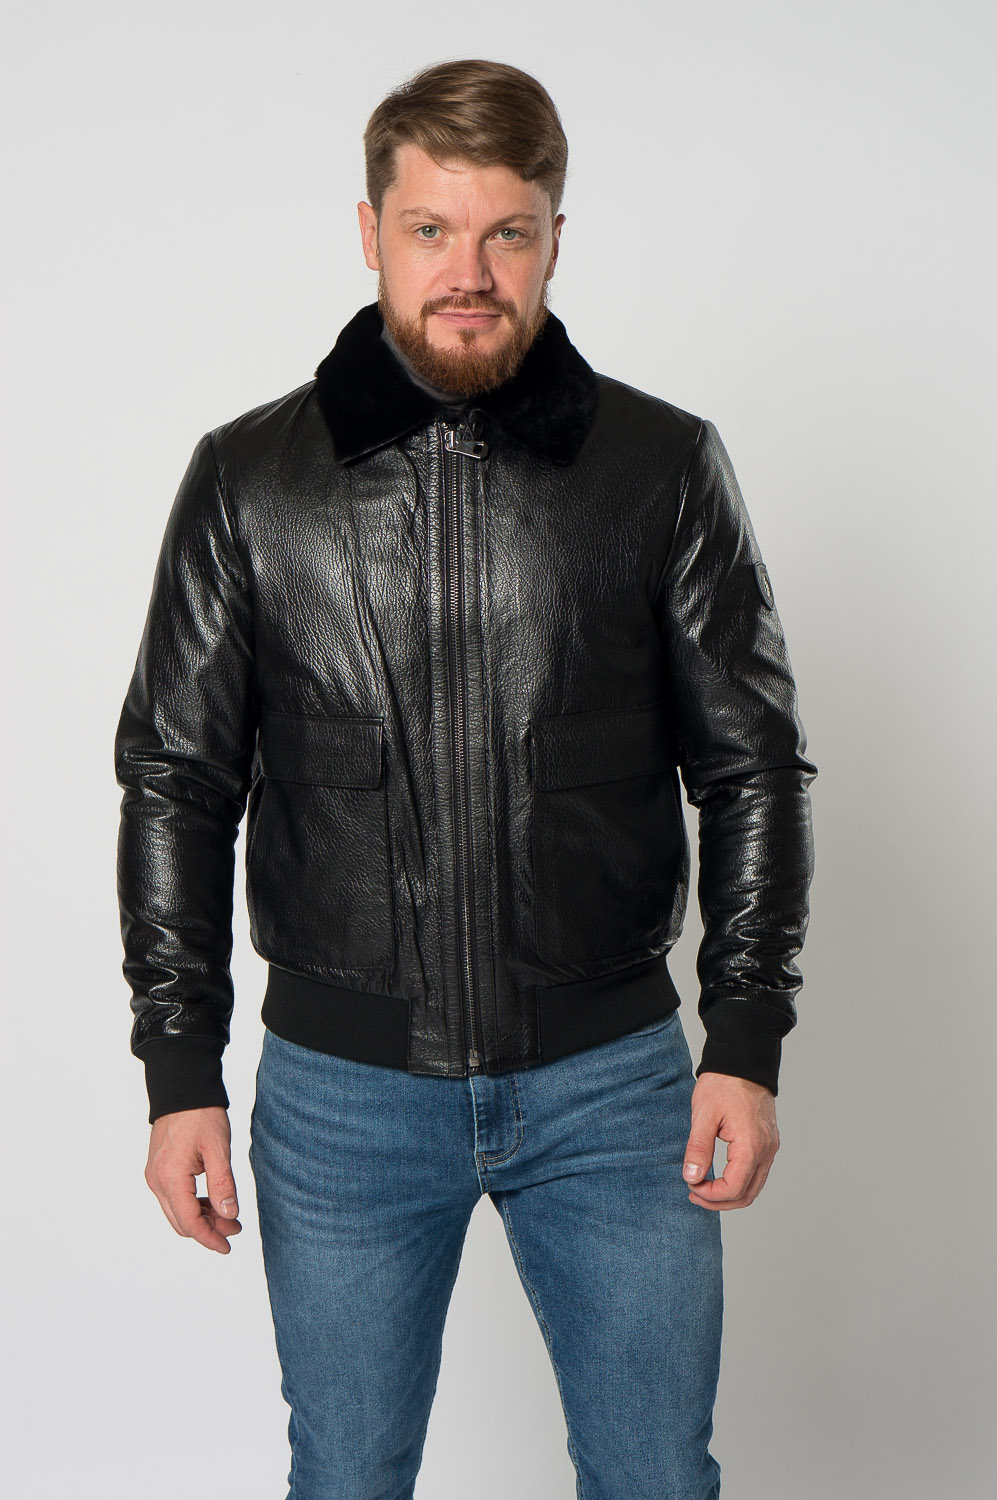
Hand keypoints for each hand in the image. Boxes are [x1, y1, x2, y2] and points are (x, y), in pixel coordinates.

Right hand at [145, 1106, 242, 1252]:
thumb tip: (229, 1215)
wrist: (182, 1089)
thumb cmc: (201, 1115)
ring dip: (201, 1218)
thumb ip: (223, 1184)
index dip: (209, 1239)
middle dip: (208, 1230)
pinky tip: (213, 1202)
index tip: (228, 1246)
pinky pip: (174, 1197)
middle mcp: (156, 1181)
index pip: (189, 1223)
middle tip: (235, 1229)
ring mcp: (155, 1175)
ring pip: (176, 1211)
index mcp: (170, 1178)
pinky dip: (193, 1204)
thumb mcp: (219, 1149)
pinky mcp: (158, 1169)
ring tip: (229, 1216)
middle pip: (180, 1221)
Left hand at [681, 1071, 778, 1210]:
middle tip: (694, 1194)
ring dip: (729, 1194)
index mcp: (751, 1146)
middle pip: (746, 1195)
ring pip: (754, 1187)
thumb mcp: (703, 1115)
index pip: (733, 1189)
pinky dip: (739, 1182)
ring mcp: (770, 1147)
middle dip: (719, 1201)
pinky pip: (757, 1173)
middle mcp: (766, 1150)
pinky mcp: (768, 1142)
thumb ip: (698, 1149)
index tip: (690, 1186)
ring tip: (703, 1188)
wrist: (743, 1061)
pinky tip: (719, 1176)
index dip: (710, 1195)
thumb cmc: (724, 1083)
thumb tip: (692, 1178)